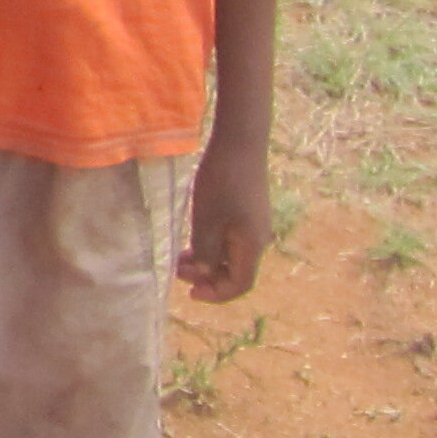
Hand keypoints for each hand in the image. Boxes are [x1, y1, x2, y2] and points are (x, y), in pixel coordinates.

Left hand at [180, 137, 271, 302]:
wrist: (240, 143)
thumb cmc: (221, 182)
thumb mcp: (207, 220)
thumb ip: (206, 251)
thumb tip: (206, 274)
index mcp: (252, 246)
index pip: (240, 285)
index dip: (216, 294)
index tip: (190, 293)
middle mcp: (259, 239)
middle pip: (236, 271)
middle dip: (207, 277)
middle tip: (177, 271)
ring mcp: (255, 224)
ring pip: (232, 254)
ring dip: (208, 260)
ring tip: (180, 257)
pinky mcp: (249, 210)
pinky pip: (232, 239)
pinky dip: (213, 244)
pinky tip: (193, 237)